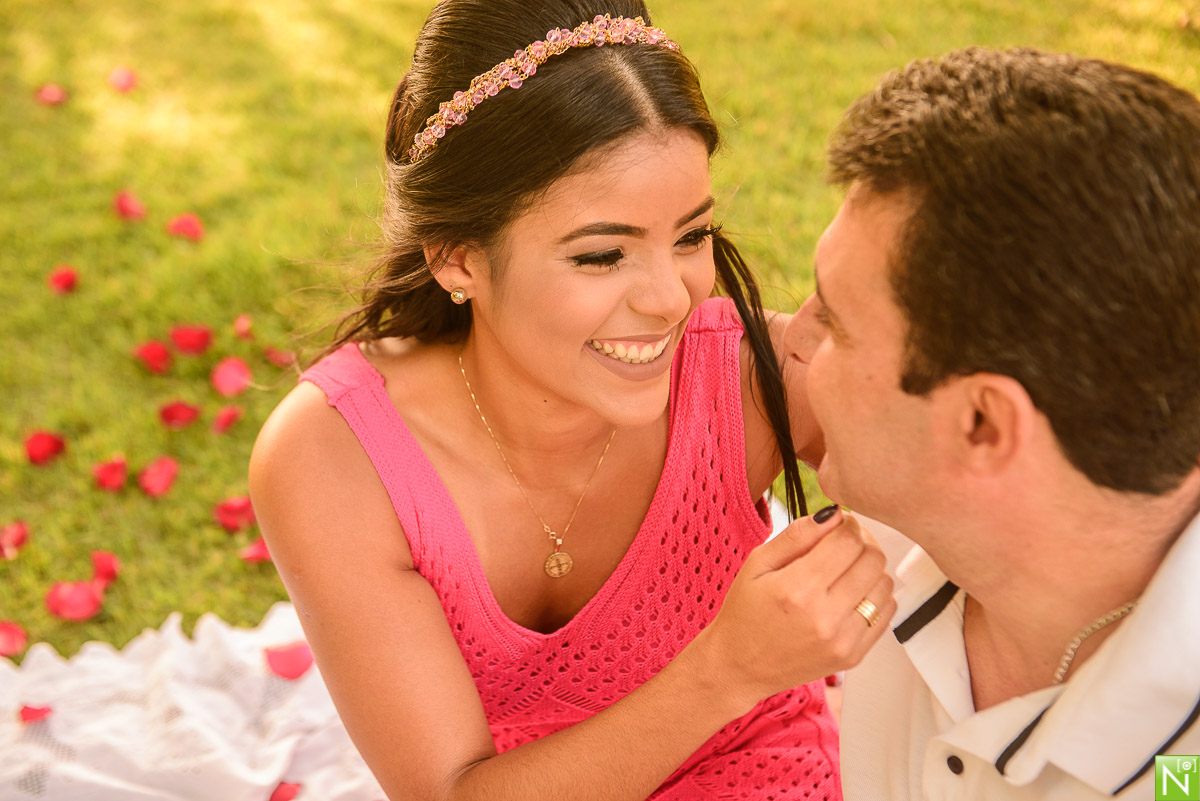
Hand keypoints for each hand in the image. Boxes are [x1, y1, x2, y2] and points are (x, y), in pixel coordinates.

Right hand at [695, 506, 894, 705]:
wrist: (740, 666)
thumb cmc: (745, 610)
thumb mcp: (757, 563)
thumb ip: (797, 535)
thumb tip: (835, 514)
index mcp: (797, 589)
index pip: (848, 540)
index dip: (848, 524)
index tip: (838, 523)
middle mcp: (825, 617)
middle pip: (873, 560)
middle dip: (863, 541)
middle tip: (845, 542)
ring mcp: (843, 640)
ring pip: (885, 584)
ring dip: (870, 568)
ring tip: (846, 569)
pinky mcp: (854, 656)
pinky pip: (886, 613)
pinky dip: (874, 596)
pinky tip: (851, 594)